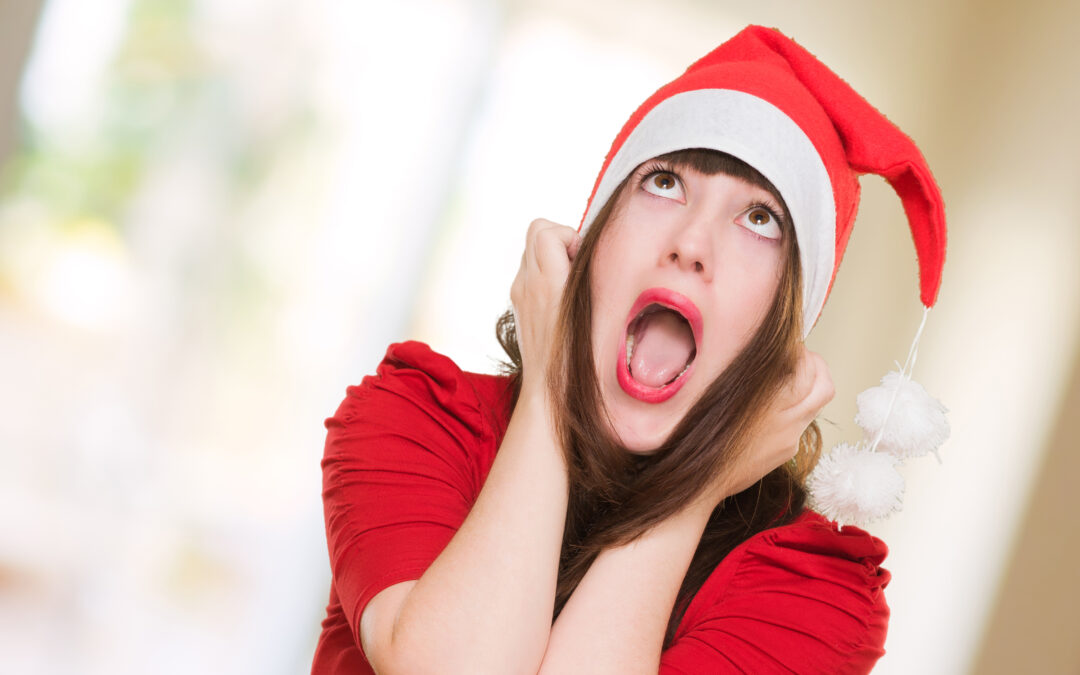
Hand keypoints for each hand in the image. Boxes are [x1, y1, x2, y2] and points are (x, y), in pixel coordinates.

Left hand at [509, 218, 581, 401]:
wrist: (548, 389)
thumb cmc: (576, 358)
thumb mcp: (593, 313)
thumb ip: (589, 277)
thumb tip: (592, 253)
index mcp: (548, 284)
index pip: (545, 231)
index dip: (568, 234)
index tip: (583, 256)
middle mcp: (528, 284)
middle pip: (535, 230)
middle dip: (559, 236)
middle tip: (577, 260)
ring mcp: (519, 292)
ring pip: (531, 250)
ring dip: (550, 254)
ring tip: (569, 278)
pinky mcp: (518, 303)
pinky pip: (528, 270)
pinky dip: (543, 271)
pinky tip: (559, 295)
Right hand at [706, 346, 834, 503]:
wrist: (701, 481)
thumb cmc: (700, 436)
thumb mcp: (715, 393)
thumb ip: (739, 372)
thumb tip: (757, 351)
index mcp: (767, 399)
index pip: (803, 366)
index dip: (798, 350)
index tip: (787, 345)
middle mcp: (785, 418)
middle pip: (823, 384)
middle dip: (815, 365)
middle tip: (800, 356)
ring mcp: (790, 436)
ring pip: (818, 403)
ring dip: (811, 385)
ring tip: (793, 378)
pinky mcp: (788, 451)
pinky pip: (803, 422)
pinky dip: (798, 408)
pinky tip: (778, 406)